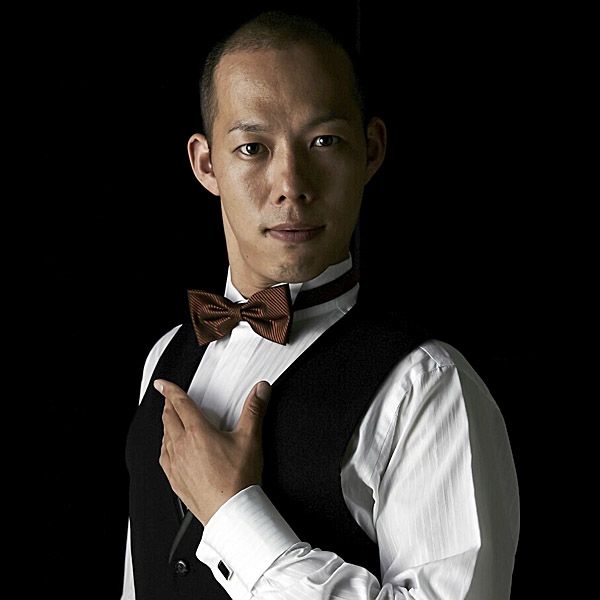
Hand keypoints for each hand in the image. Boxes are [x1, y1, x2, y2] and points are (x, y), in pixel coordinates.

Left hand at [156, 378, 270, 524]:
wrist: (230, 512)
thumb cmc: (238, 480)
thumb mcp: (250, 439)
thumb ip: (254, 410)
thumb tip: (260, 391)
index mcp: (198, 432)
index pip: (180, 404)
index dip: (170, 391)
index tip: (163, 385)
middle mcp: (182, 446)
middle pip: (169, 419)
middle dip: (168, 406)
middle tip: (169, 400)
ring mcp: (176, 464)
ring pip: (164, 437)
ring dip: (166, 425)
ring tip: (171, 422)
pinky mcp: (175, 480)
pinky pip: (163, 458)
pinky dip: (165, 447)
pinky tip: (170, 450)